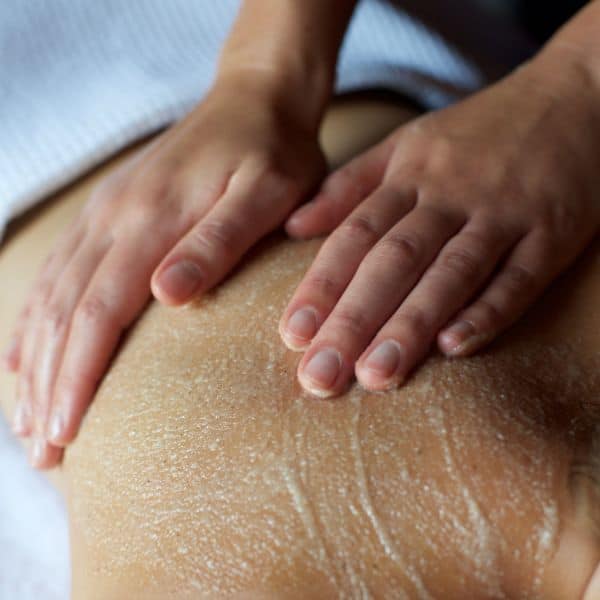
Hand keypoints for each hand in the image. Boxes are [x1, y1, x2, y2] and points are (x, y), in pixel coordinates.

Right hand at [4, 74, 325, 466]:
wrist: (255, 102)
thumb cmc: (272, 154)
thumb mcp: (266, 192)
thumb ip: (219, 241)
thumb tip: (167, 294)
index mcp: (151, 220)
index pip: (101, 311)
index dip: (79, 375)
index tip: (67, 433)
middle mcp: (113, 219)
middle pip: (67, 314)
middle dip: (50, 386)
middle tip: (45, 452)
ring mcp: (104, 214)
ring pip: (52, 298)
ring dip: (35, 363)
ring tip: (27, 422)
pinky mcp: (108, 213)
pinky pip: (57, 271)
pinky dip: (34, 320)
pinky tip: (25, 353)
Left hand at [279, 60, 599, 396]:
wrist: (576, 94)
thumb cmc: (480, 130)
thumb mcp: (407, 143)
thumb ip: (350, 185)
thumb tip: (293, 226)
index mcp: (410, 175)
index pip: (355, 237)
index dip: (321, 287)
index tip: (292, 335)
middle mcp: (449, 196)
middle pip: (393, 261)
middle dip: (352, 320)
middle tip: (320, 375)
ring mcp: (502, 214)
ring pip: (450, 273)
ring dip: (409, 325)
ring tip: (375, 376)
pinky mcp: (552, 234)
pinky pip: (519, 278)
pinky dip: (487, 311)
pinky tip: (453, 347)